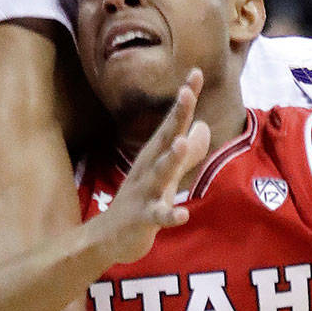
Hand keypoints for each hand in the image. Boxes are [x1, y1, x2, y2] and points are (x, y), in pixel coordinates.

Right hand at [97, 71, 210, 264]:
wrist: (108, 238)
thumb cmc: (139, 203)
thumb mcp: (167, 175)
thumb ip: (188, 153)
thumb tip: (203, 126)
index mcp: (155, 156)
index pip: (173, 123)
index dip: (185, 100)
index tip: (197, 72)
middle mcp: (148, 168)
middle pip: (165, 139)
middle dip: (176, 117)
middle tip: (187, 93)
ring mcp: (144, 193)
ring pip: (159, 173)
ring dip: (170, 159)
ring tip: (181, 143)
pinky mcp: (143, 219)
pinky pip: (158, 216)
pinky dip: (170, 215)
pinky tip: (183, 214)